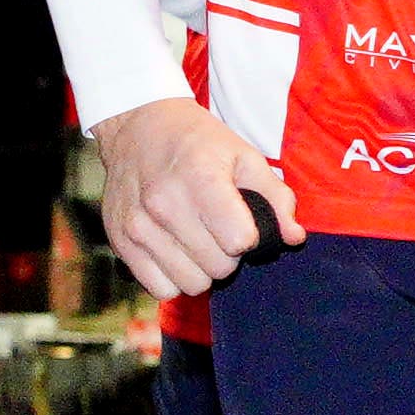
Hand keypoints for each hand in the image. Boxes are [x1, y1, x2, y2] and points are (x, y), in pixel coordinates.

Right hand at [90, 96, 297, 296]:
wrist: (137, 126)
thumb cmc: (198, 142)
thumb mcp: (244, 156)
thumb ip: (276, 197)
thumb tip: (293, 237)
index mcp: (200, 178)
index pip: (240, 241)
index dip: (248, 236)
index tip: (240, 221)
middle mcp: (164, 204)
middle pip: (219, 268)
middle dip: (227, 255)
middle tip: (218, 230)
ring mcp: (138, 226)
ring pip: (191, 284)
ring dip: (201, 269)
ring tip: (196, 240)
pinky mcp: (121, 242)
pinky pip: (161, 289)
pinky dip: (173, 278)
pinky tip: (174, 251)